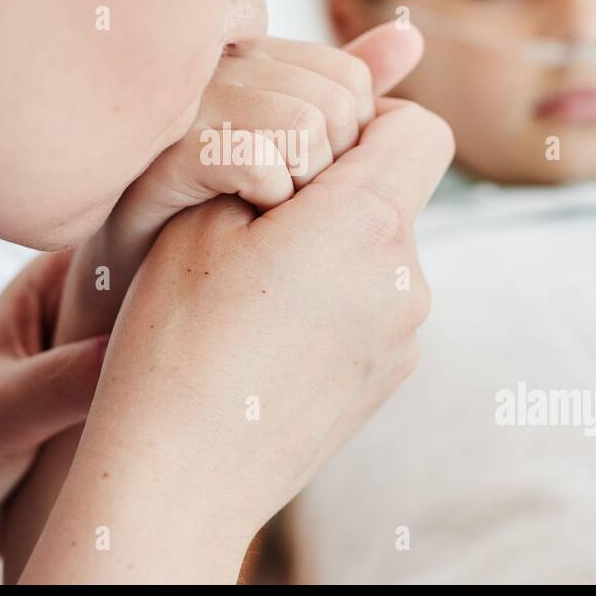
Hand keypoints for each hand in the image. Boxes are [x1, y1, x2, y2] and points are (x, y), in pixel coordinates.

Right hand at [21, 97, 453, 582]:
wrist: (180, 475)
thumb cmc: (174, 336)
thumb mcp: (201, 218)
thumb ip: (271, 152)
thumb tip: (315, 132)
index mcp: (366, 224)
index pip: (421, 129)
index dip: (372, 120)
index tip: (309, 150)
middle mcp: (405, 280)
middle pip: (399, 193)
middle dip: (342, 191)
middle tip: (260, 224)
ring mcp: (404, 337)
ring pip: (383, 253)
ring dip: (337, 249)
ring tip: (256, 290)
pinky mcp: (390, 377)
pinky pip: (376, 306)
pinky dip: (337, 301)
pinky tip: (271, 336)